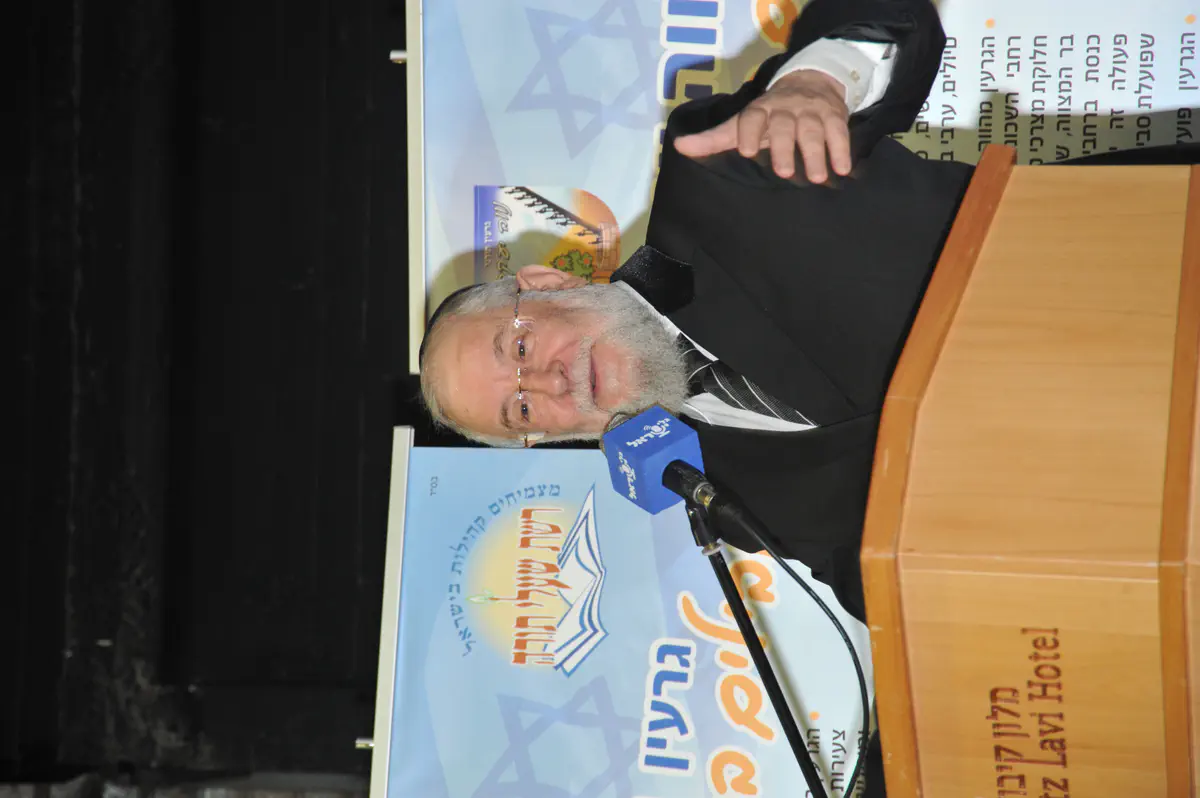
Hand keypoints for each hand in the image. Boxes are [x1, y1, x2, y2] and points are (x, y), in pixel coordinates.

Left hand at [674, 69, 851, 183]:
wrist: (810, 81)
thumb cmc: (769, 114)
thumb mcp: (741, 122)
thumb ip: (713, 138)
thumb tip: (677, 147)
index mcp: (760, 110)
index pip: (751, 117)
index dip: (748, 131)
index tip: (746, 150)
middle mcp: (784, 108)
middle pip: (783, 125)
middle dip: (783, 147)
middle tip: (784, 173)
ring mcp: (810, 111)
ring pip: (813, 130)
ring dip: (815, 153)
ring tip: (815, 178)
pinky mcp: (834, 116)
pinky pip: (839, 132)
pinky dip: (841, 150)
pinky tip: (842, 170)